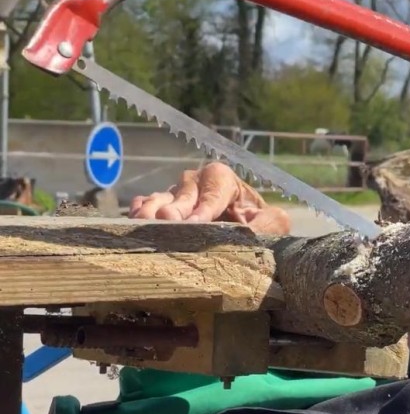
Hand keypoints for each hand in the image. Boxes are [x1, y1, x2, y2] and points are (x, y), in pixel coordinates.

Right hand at [129, 162, 291, 234]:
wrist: (243, 225)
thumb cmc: (257, 220)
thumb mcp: (272, 221)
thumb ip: (266, 224)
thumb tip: (253, 234)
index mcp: (222, 179)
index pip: (212, 193)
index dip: (204, 208)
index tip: (196, 223)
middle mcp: (195, 182)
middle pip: (183, 195)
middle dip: (175, 208)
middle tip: (166, 219)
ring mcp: (174, 192)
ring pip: (159, 199)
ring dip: (151, 211)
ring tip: (144, 223)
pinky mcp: (158, 204)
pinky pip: (144, 203)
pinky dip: (138, 210)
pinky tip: (133, 220)